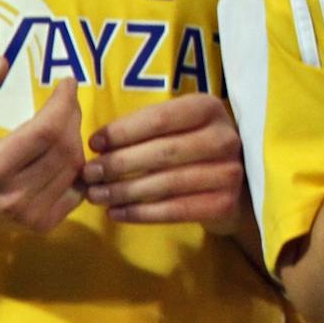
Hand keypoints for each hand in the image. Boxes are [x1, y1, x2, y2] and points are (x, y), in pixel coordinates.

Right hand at [0, 59, 84, 234]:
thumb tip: (3, 62)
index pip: (48, 130)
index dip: (64, 102)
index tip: (68, 82)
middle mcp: (13, 197)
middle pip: (65, 147)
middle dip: (71, 117)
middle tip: (66, 100)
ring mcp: (28, 215)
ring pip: (73, 168)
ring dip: (74, 139)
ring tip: (61, 122)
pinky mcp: (38, 225)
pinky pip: (75, 190)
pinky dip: (75, 168)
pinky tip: (62, 151)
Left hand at [82, 93, 246, 233]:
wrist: (233, 181)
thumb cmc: (191, 145)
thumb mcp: (176, 125)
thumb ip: (144, 127)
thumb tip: (97, 144)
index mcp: (209, 109)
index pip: (160, 118)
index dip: (122, 132)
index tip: (93, 144)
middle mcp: (224, 138)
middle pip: (163, 152)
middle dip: (119, 164)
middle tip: (89, 174)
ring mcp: (229, 172)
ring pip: (167, 183)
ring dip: (125, 191)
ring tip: (96, 196)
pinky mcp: (224, 203)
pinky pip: (176, 210)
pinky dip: (141, 214)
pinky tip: (117, 213)